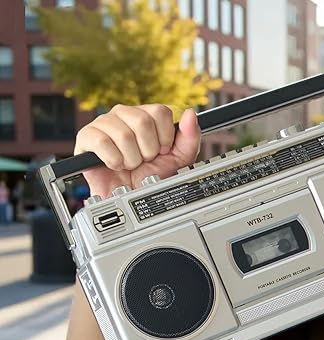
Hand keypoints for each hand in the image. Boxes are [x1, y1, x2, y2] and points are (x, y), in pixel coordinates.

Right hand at [73, 104, 200, 198]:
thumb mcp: (179, 159)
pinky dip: (114, 160)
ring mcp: (104, 124)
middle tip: (144, 160)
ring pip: (124, 134)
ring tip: (130, 164)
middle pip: (142, 120)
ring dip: (131, 158)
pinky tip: (116, 164)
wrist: (131, 199)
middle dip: (149, 149)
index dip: (165, 137)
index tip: (162, 151)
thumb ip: (190, 137)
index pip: (160, 111)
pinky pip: (101, 142)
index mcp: (146, 115)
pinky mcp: (86, 137)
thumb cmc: (152, 178)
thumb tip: (190, 114)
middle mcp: (125, 114)